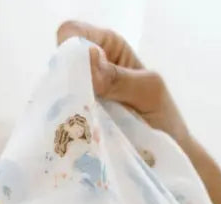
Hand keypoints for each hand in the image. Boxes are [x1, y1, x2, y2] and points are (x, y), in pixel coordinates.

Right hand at [56, 22, 191, 150]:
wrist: (165, 152)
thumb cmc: (162, 117)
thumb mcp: (147, 91)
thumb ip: (118, 77)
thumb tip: (87, 59)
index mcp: (107, 47)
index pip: (72, 34)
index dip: (70, 52)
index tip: (83, 80)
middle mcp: (88, 69)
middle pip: (58, 66)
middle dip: (65, 86)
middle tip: (84, 111)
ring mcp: (78, 98)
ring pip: (55, 96)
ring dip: (65, 112)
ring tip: (86, 129)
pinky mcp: (73, 124)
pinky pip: (59, 121)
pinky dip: (66, 130)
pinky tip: (80, 140)